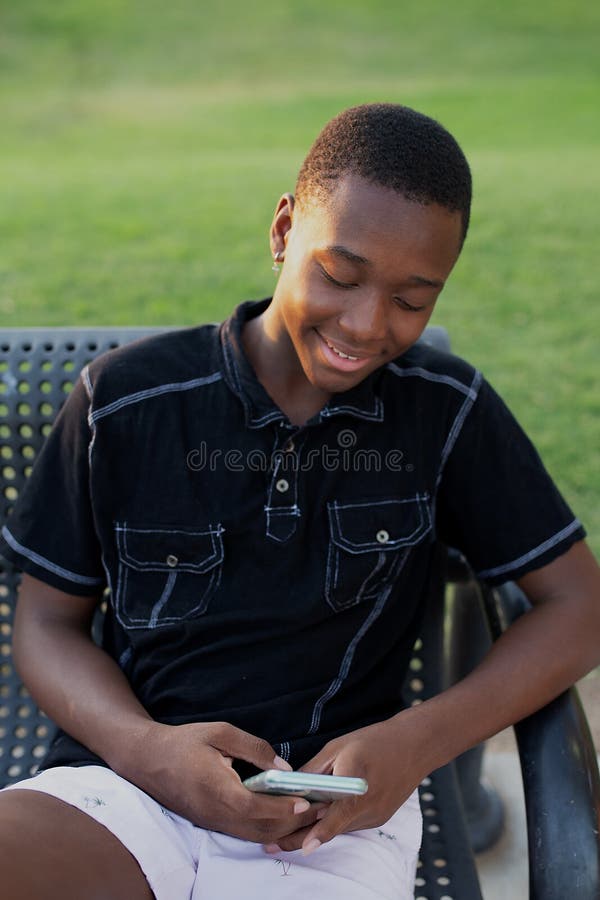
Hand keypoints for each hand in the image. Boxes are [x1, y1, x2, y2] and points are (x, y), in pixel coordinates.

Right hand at [125, 721, 327, 843]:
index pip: (253, 806)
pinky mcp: (212, 823)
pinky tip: (284, 814)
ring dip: (283, 827)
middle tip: (321, 806)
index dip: (280, 807)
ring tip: (310, 811)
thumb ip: (254, 748)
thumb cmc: (185, 742)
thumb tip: (284, 766)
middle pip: (259, 827)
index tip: (305, 800)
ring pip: (254, 834)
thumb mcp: (220, 732)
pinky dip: (268, 827)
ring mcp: (213, 822)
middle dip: (292, 821)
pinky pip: (244, 832)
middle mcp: (215, 812)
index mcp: (215, 787)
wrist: (148, 760)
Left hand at [263, 713, 428, 854]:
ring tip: (290, 827)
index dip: (317, 834)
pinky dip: (337, 819)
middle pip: (332, 827)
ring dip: (320, 826)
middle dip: (303, 834)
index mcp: (357, 786)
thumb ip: (313, 771)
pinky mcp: (380, 818)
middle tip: (274, 842)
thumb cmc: (374, 741)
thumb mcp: (337, 749)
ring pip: (340, 826)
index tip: (302, 847)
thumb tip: (288, 787)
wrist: (414, 746)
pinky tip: (324, 811)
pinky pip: (352, 822)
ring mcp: (376, 816)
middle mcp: (369, 807)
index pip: (335, 817)